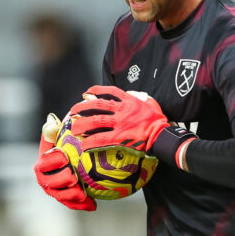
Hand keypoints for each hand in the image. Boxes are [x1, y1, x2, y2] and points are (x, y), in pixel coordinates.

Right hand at [33, 114, 95, 210]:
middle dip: (60, 180)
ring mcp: (55, 191)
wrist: (76, 159)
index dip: (52, 161)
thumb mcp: (62, 134)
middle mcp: (45, 179)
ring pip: (60, 196)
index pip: (43, 163)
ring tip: (82, 194)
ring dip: (70, 195)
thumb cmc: (68, 143)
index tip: (65, 156)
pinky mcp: (67, 199)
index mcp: (43, 163)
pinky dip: (82, 205)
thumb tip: (51, 123)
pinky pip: (72, 204)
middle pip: (49, 183)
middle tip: (73, 176)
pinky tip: (93, 205)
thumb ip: (55, 129)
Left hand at [70, 86, 196, 168]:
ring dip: (83, 125)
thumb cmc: (158, 121)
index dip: (97, 90)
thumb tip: (137, 96)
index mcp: (129, 101)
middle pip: (97, 106)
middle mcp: (122, 110)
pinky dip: (90, 141)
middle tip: (73, 111)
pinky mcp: (119, 137)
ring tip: (74, 128)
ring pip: (96, 121)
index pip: (110, 91)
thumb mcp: (151, 103)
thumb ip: (142, 98)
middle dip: (82, 107)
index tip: (87, 92)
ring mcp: (119, 123)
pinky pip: (101, 139)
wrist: (162, 134)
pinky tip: (83, 145)